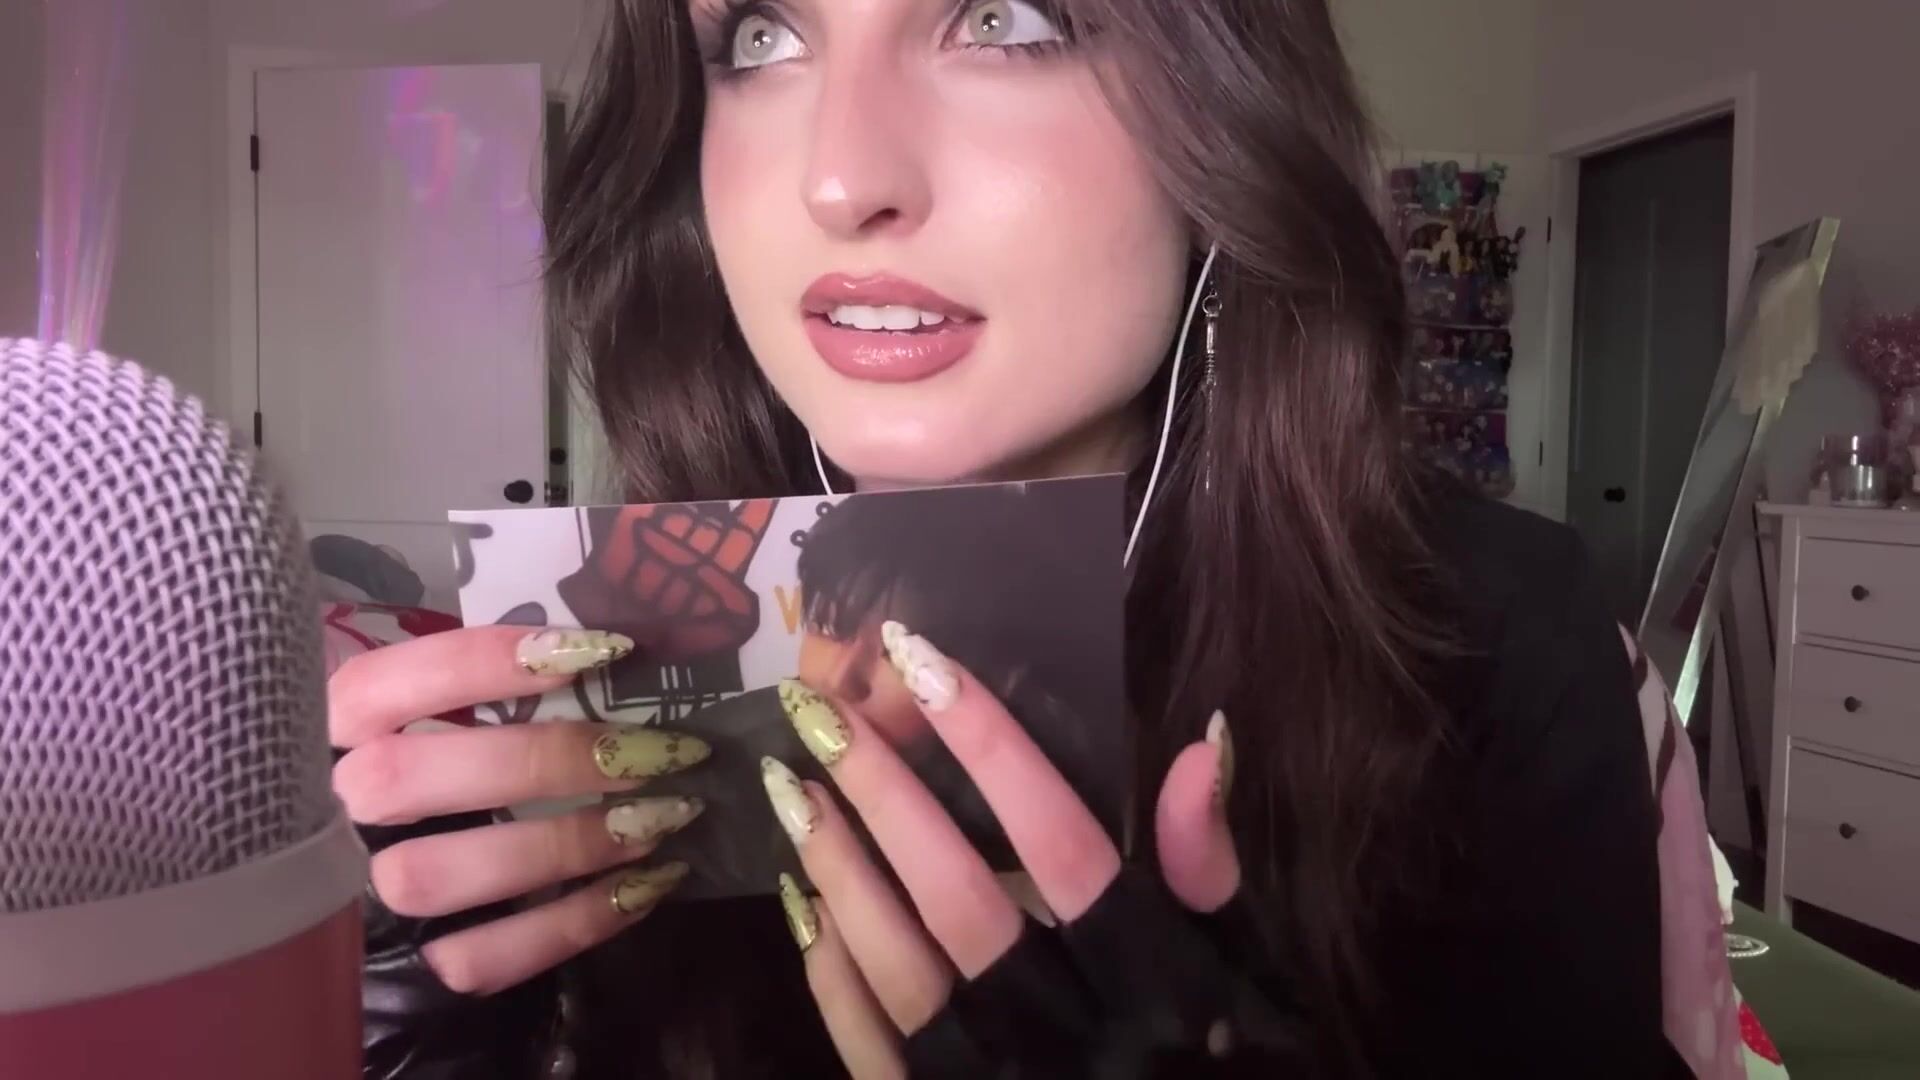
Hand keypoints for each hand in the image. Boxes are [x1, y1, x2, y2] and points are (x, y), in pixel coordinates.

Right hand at [330, 626, 710, 994]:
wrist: (379, 926)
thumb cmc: (444, 779)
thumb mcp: (446, 719)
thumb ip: (491, 693)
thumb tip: (607, 654)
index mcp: (333, 734)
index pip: (378, 684)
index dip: (478, 661)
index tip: (596, 651)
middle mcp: (332, 814)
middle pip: (406, 777)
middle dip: (544, 759)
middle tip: (651, 750)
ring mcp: (365, 899)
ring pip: (442, 873)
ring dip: (566, 843)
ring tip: (663, 817)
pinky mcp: (412, 971)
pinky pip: (485, 956)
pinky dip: (574, 921)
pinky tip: (647, 885)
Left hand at [761, 621, 1285, 1078]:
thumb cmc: (1223, 1066)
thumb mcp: (1244, 971)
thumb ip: (1212, 866)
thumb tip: (1201, 740)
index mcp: (1150, 977)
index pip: (1064, 842)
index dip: (993, 746)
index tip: (925, 658)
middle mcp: (1067, 1029)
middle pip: (964, 896)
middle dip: (887, 794)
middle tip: (821, 711)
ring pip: (900, 968)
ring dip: (839, 869)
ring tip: (790, 785)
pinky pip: (868, 1045)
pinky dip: (828, 969)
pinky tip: (799, 898)